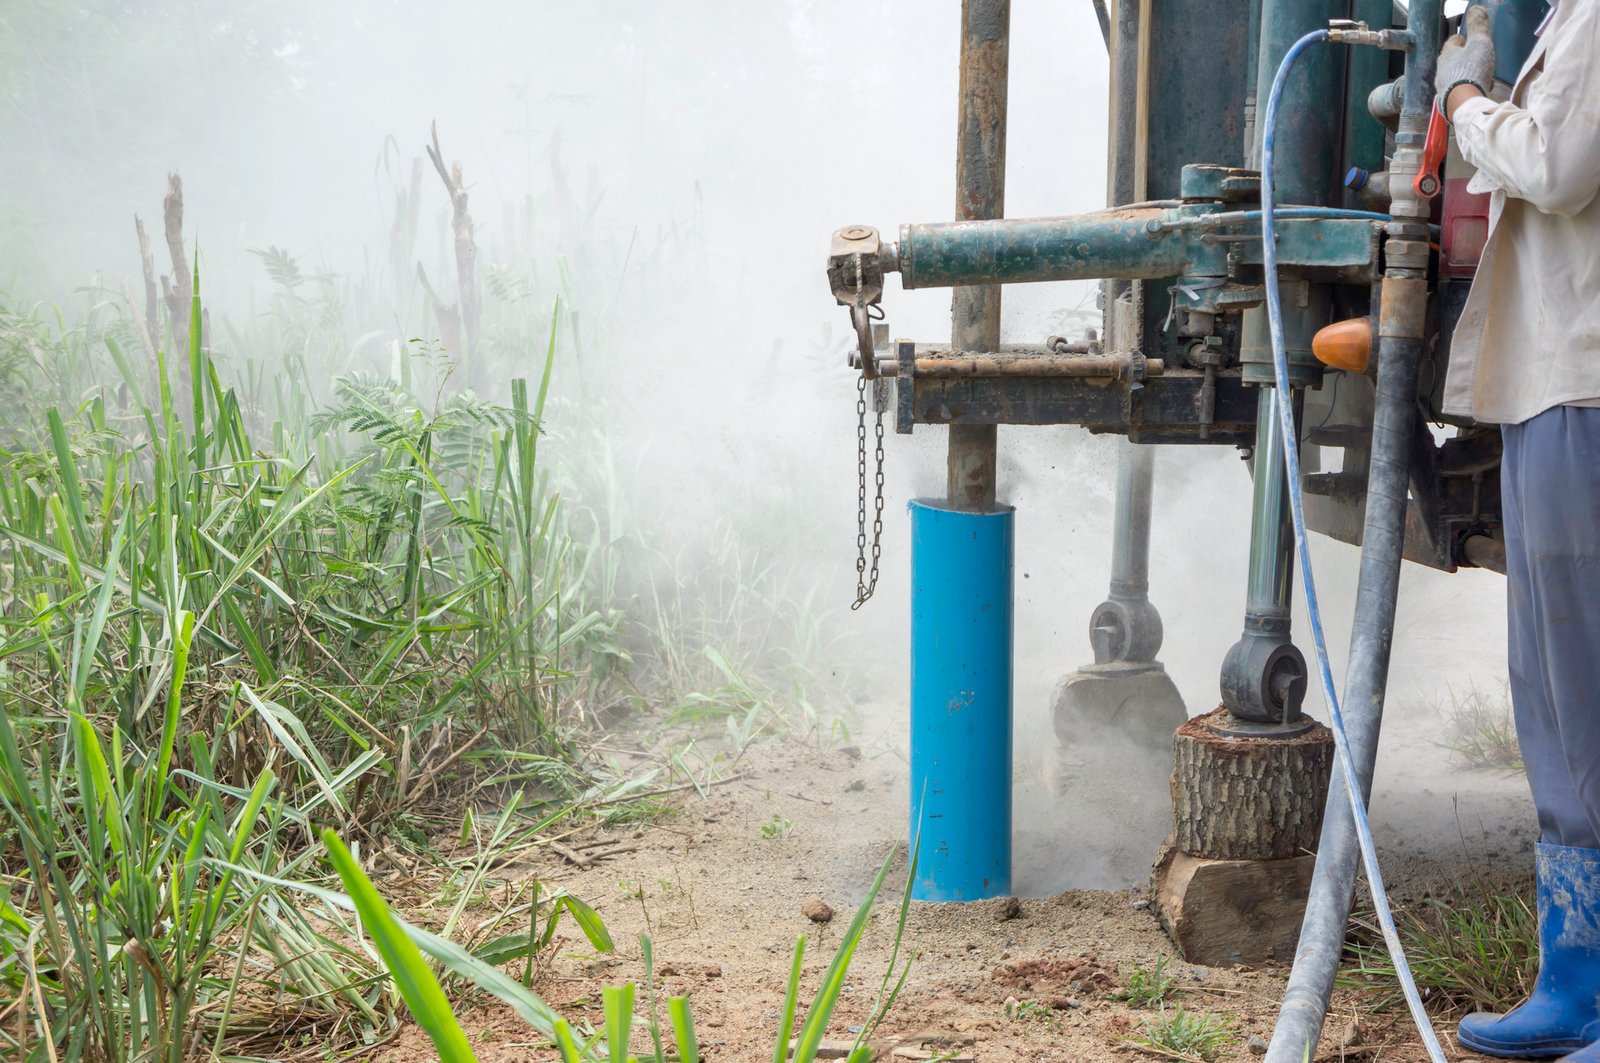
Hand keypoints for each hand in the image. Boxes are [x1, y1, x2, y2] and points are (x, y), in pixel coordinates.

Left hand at [1436, 5, 1496, 119]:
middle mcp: (1441, 69)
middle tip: (1475, 57)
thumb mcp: (1479, 43)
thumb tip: (1476, 8)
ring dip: (1465, 73)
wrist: (1464, 102)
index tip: (1469, 39)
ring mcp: (1442, 85)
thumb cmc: (1472, 70)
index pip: (1452, 42)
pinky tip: (1476, 89)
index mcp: (1447, 53)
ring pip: (1454, 75)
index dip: (1462, 39)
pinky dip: (1466, 87)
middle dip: (1463, 57)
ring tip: (1478, 74)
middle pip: (1452, 59)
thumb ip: (1478, 26)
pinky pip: (1457, 89)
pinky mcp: (1446, 99)